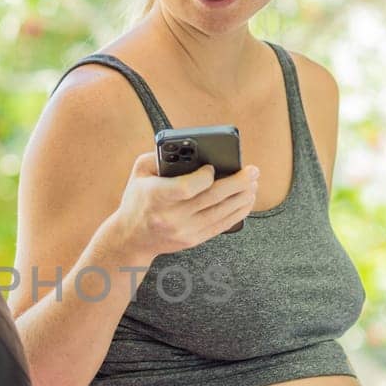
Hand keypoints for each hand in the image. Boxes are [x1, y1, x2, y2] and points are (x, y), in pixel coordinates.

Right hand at [112, 151, 258, 259]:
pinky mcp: (193, 239)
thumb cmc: (138, 200)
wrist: (131, 238)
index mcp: (156, 197)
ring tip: (254, 184)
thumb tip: (185, 146)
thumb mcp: (139, 174)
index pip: (187, 188)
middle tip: (253, 171)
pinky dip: (238, 212)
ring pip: (222, 212)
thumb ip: (158, 156)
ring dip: (243, 197)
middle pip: (212, 198)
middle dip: (238, 182)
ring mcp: (184, 230)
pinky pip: (222, 225)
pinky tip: (247, 200)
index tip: (212, 167)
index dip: (205, 177)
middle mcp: (171, 216)